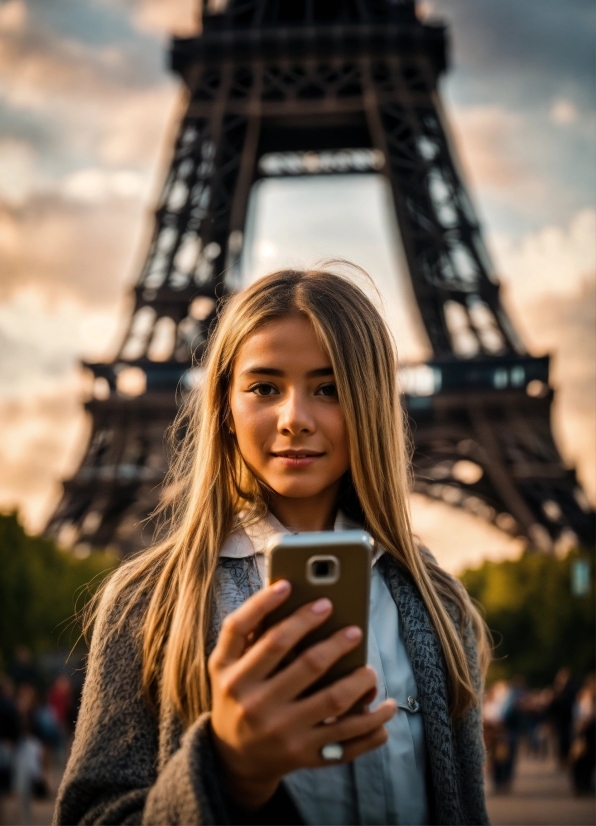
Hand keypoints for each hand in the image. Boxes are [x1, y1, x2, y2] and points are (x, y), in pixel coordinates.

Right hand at [208, 580, 396, 808]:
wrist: (232, 758)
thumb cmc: (235, 695)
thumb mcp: (224, 666)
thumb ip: (243, 632)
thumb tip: (282, 591)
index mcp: (234, 677)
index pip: (263, 637)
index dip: (281, 609)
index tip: (305, 592)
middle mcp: (255, 705)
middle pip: (307, 665)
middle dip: (337, 643)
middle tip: (354, 630)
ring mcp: (281, 732)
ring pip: (333, 701)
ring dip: (361, 682)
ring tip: (371, 670)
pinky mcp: (302, 754)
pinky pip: (346, 739)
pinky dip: (371, 724)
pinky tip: (385, 709)